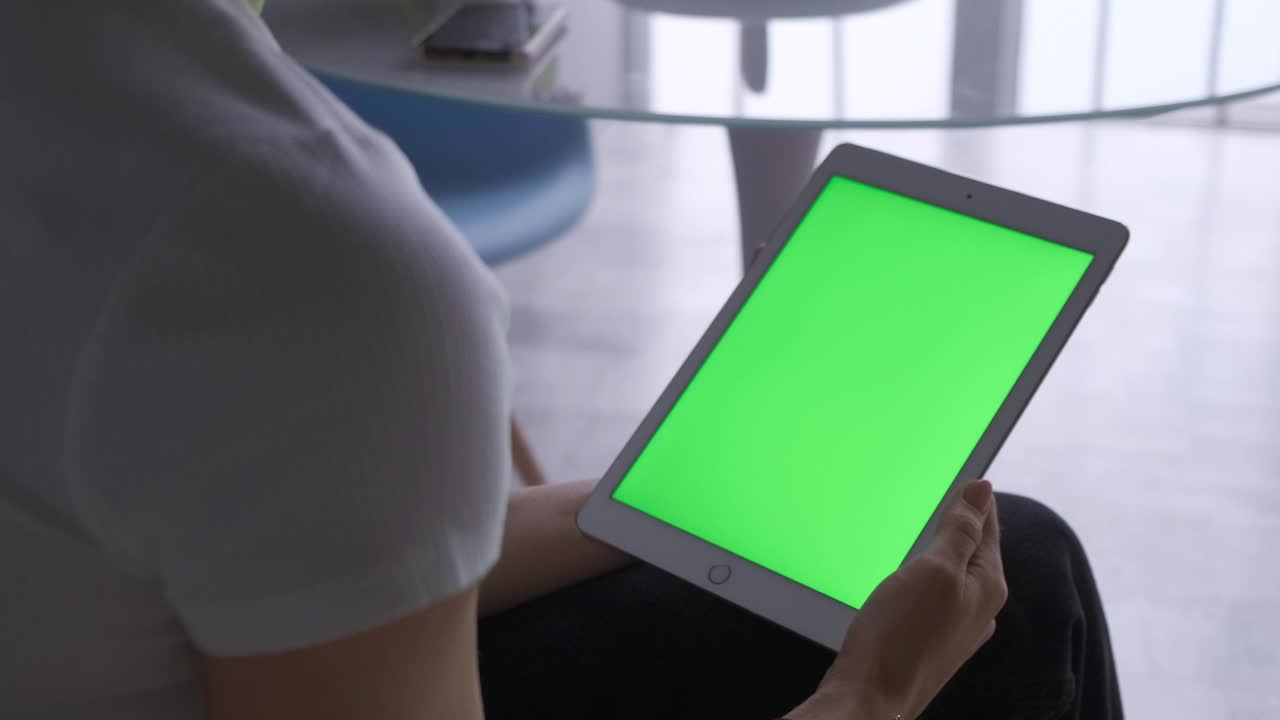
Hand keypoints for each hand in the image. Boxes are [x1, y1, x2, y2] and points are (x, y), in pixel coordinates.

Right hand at [790, 480, 1007, 719]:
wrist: (870, 696)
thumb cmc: (901, 632)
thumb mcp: (934, 569)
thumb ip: (960, 531)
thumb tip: (983, 491)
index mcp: (987, 585)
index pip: (988, 529)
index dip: (977, 501)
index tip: (970, 476)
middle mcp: (980, 608)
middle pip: (976, 552)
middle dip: (965, 524)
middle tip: (952, 494)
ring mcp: (958, 629)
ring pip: (958, 576)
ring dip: (947, 550)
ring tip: (934, 527)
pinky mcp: (933, 642)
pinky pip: (941, 596)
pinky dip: (932, 575)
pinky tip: (916, 575)